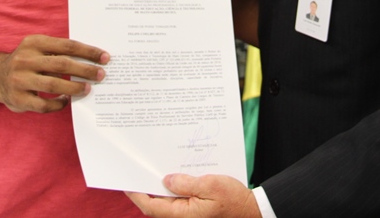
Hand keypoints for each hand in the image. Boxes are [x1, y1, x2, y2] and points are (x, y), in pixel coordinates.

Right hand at [0, 34, 108, 112]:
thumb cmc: (27, 62)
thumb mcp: (37, 48)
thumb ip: (58, 51)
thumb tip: (91, 59)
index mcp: (34, 42)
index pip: (67, 45)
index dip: (87, 51)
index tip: (104, 57)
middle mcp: (25, 59)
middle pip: (62, 64)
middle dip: (85, 70)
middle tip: (101, 74)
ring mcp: (20, 80)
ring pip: (53, 84)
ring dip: (74, 88)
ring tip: (87, 89)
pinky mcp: (18, 99)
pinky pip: (44, 105)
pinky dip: (58, 104)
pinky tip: (66, 101)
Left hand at [127, 174, 260, 217]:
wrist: (251, 212)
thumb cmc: (233, 201)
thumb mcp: (210, 186)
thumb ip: (186, 183)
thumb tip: (167, 180)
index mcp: (182, 214)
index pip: (151, 206)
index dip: (137, 193)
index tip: (127, 181)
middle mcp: (182, 217)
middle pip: (156, 203)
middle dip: (146, 187)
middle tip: (138, 168)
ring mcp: (188, 215)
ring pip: (167, 201)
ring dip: (161, 186)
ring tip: (156, 167)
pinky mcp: (195, 211)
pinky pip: (179, 200)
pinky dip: (175, 187)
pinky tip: (177, 174)